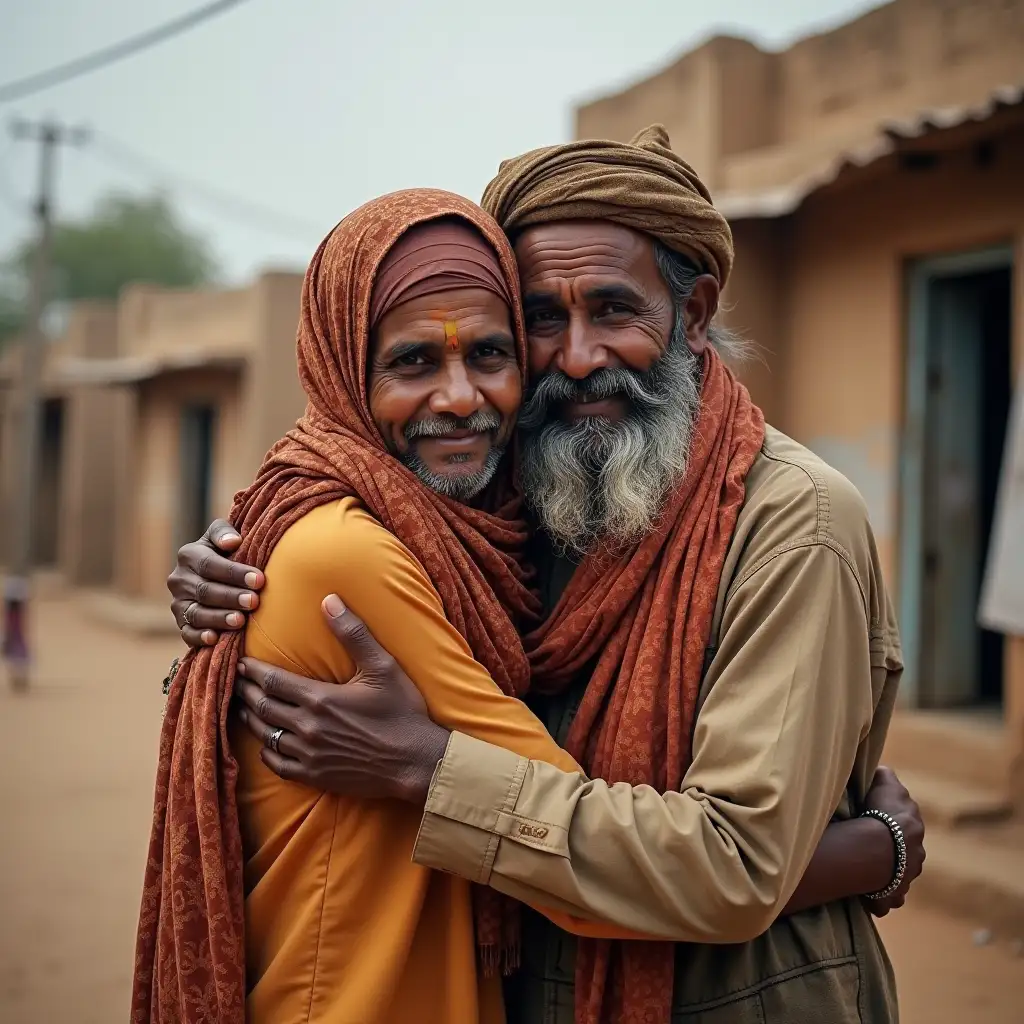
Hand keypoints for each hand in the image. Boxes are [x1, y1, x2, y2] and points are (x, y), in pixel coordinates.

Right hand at [168, 519, 264, 647]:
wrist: (216, 574)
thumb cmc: (226, 552)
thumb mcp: (223, 536)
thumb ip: (224, 532)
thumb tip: (233, 542)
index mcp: (189, 555)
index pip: (210, 565)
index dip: (235, 573)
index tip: (258, 580)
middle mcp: (179, 579)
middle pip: (205, 591)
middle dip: (231, 597)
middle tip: (254, 602)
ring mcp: (178, 603)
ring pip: (197, 613)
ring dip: (219, 618)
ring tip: (240, 621)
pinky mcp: (181, 623)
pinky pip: (187, 632)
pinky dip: (199, 637)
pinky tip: (215, 638)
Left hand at [234, 594, 450, 804]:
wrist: (416, 762)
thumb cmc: (402, 712)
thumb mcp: (382, 666)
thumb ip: (353, 633)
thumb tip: (329, 600)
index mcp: (320, 699)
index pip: (271, 681)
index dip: (251, 670)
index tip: (240, 661)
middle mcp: (308, 727)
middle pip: (262, 707)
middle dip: (245, 691)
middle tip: (236, 680)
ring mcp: (309, 754)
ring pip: (265, 735)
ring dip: (251, 719)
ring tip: (243, 706)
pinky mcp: (316, 775)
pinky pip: (278, 764)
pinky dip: (267, 751)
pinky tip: (267, 743)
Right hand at [863, 765, 924, 915]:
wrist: (878, 848)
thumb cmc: (880, 814)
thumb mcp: (884, 784)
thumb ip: (885, 776)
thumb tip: (882, 770)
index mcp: (914, 828)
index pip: (907, 824)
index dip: (893, 822)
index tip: (878, 820)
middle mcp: (916, 854)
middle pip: (907, 853)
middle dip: (894, 851)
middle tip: (872, 847)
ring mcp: (906, 877)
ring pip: (898, 877)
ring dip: (887, 874)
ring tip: (868, 871)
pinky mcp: (892, 896)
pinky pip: (887, 900)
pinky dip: (879, 899)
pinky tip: (869, 898)